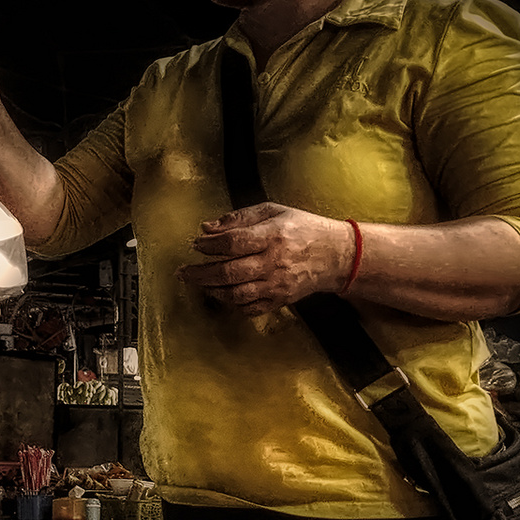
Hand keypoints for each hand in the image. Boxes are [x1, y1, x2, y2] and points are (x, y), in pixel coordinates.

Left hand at [176, 202, 355, 314]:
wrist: (337, 255)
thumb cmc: (304, 229)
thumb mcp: (274, 211)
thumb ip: (239, 217)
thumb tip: (207, 227)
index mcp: (273, 235)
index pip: (233, 242)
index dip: (209, 245)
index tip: (196, 244)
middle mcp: (274, 262)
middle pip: (229, 272)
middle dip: (200, 273)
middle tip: (182, 272)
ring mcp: (277, 284)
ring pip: (236, 293)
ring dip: (211, 290)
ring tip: (197, 283)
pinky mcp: (280, 300)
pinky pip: (249, 308)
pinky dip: (231, 304)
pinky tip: (220, 294)